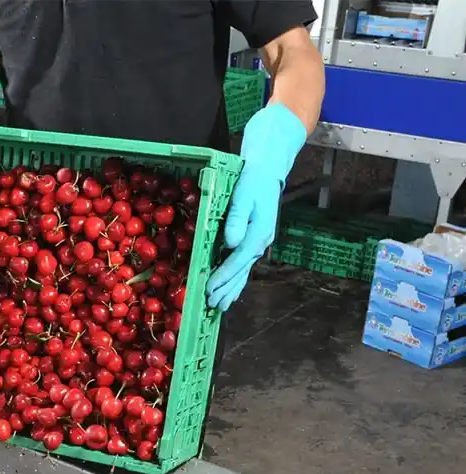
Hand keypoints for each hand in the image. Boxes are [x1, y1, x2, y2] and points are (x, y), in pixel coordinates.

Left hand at [207, 103, 306, 311]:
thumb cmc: (253, 179)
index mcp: (257, 232)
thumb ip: (235, 221)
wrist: (268, 165)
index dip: (222, 277)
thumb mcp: (243, 196)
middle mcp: (259, 240)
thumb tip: (230, 244)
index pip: (236, 261)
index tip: (208, 289)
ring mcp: (258, 239)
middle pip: (241, 271)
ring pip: (244, 270)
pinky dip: (237, 276)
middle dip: (226, 289)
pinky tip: (232, 286)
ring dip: (233, 287)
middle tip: (212, 306)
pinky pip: (244, 262)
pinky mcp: (254, 236)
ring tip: (222, 305)